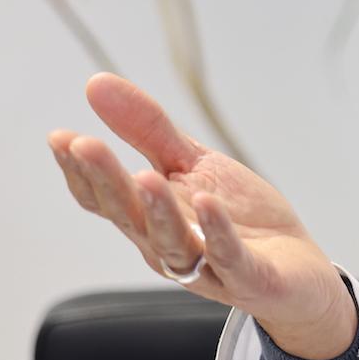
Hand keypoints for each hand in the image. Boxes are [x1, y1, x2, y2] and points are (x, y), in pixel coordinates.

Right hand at [46, 73, 358, 358]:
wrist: (298, 270)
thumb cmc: (238, 216)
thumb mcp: (191, 164)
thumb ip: (147, 129)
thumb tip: (96, 84)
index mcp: (148, 218)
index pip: (103, 198)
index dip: (79, 170)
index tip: (60, 136)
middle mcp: (166, 245)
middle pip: (128, 215)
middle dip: (106, 180)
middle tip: (85, 144)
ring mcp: (205, 265)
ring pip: (171, 242)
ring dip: (156, 210)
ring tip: (146, 176)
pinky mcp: (247, 276)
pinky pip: (227, 257)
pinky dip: (216, 232)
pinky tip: (206, 201)